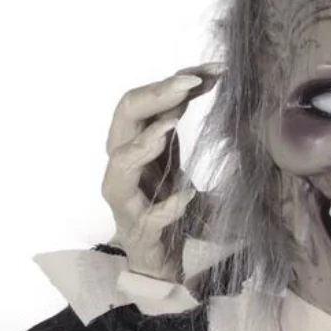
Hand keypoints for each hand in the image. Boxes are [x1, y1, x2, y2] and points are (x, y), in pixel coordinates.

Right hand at [101, 64, 221, 279]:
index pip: (140, 101)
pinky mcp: (140, 231)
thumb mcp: (176, 155)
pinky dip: (168, 205)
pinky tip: (189, 195)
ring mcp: (126, 200)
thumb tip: (205, 74)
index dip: (170, 81)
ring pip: (121, 164)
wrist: (163, 260)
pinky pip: (150, 216)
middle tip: (191, 84)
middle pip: (124, 119)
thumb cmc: (167, 204)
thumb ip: (180, 119)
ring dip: (144, 143)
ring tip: (170, 127)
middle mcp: (122, 167)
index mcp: (132, 145)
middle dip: (156, 96)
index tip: (210, 70)